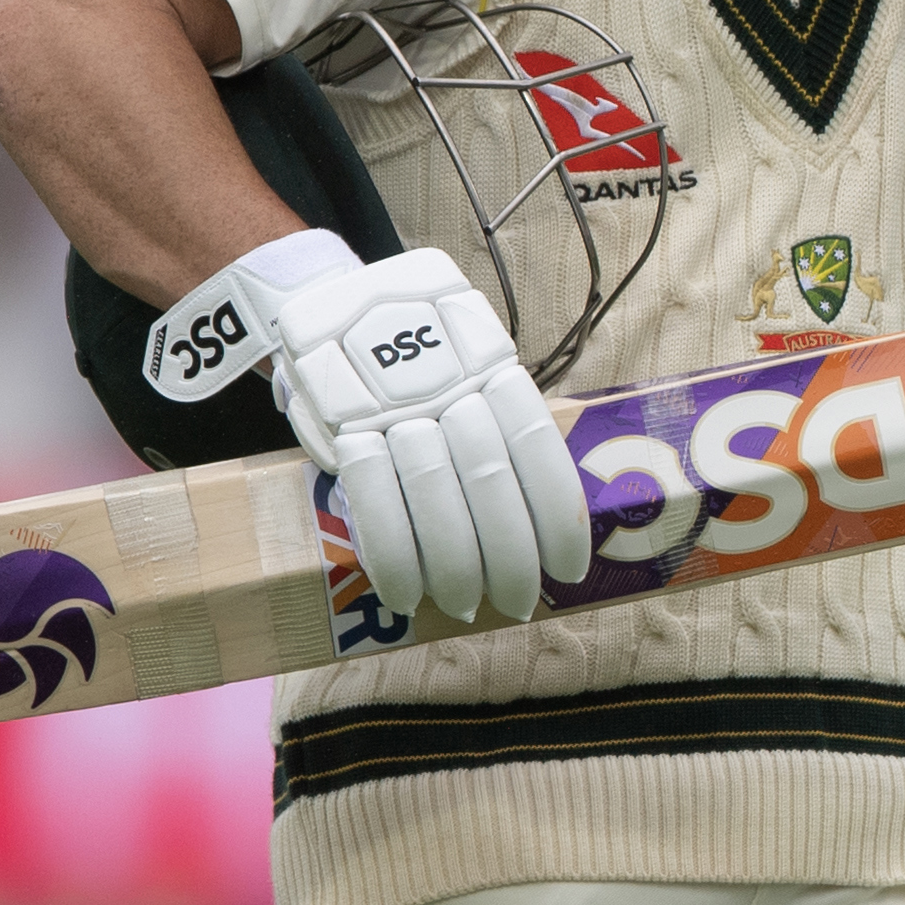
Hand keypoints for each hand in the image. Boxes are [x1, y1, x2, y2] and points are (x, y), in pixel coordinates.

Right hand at [233, 236, 593, 623]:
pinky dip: (392, 555)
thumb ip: (504, 423)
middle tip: (518, 602)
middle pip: (490, 482)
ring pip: (434, 495)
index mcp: (494, 371)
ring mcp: (394, 407)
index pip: (537, 450)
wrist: (336, 299)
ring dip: (453, 565)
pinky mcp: (344, 426)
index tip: (568, 568)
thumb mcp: (475, 365)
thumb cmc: (422, 351)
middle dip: (509, 557)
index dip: (558, 516)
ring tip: (466, 604)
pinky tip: (406, 594)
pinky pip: (371, 499)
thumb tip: (548, 509)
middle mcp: (450, 389)